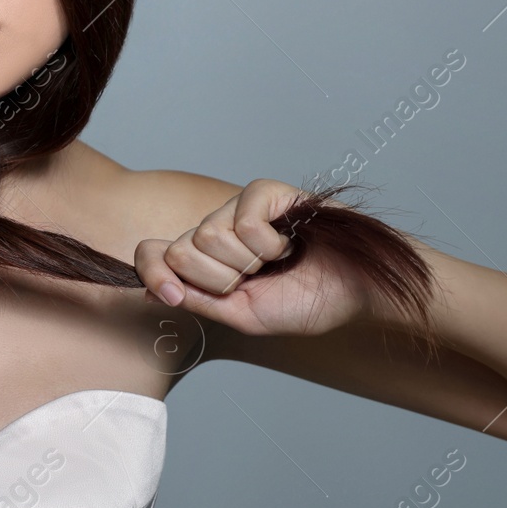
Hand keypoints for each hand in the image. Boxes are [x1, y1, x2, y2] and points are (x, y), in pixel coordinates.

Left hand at [134, 178, 370, 337]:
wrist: (355, 292)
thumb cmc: (304, 302)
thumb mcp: (242, 315)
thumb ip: (198, 300)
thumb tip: (151, 290)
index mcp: (205, 262)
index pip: (153, 253)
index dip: (153, 272)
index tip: (175, 295)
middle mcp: (216, 230)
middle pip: (180, 251)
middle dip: (219, 279)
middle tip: (253, 280)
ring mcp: (238, 209)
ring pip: (207, 236)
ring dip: (248, 262)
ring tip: (275, 262)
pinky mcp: (264, 193)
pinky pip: (243, 221)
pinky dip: (268, 244)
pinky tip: (287, 244)